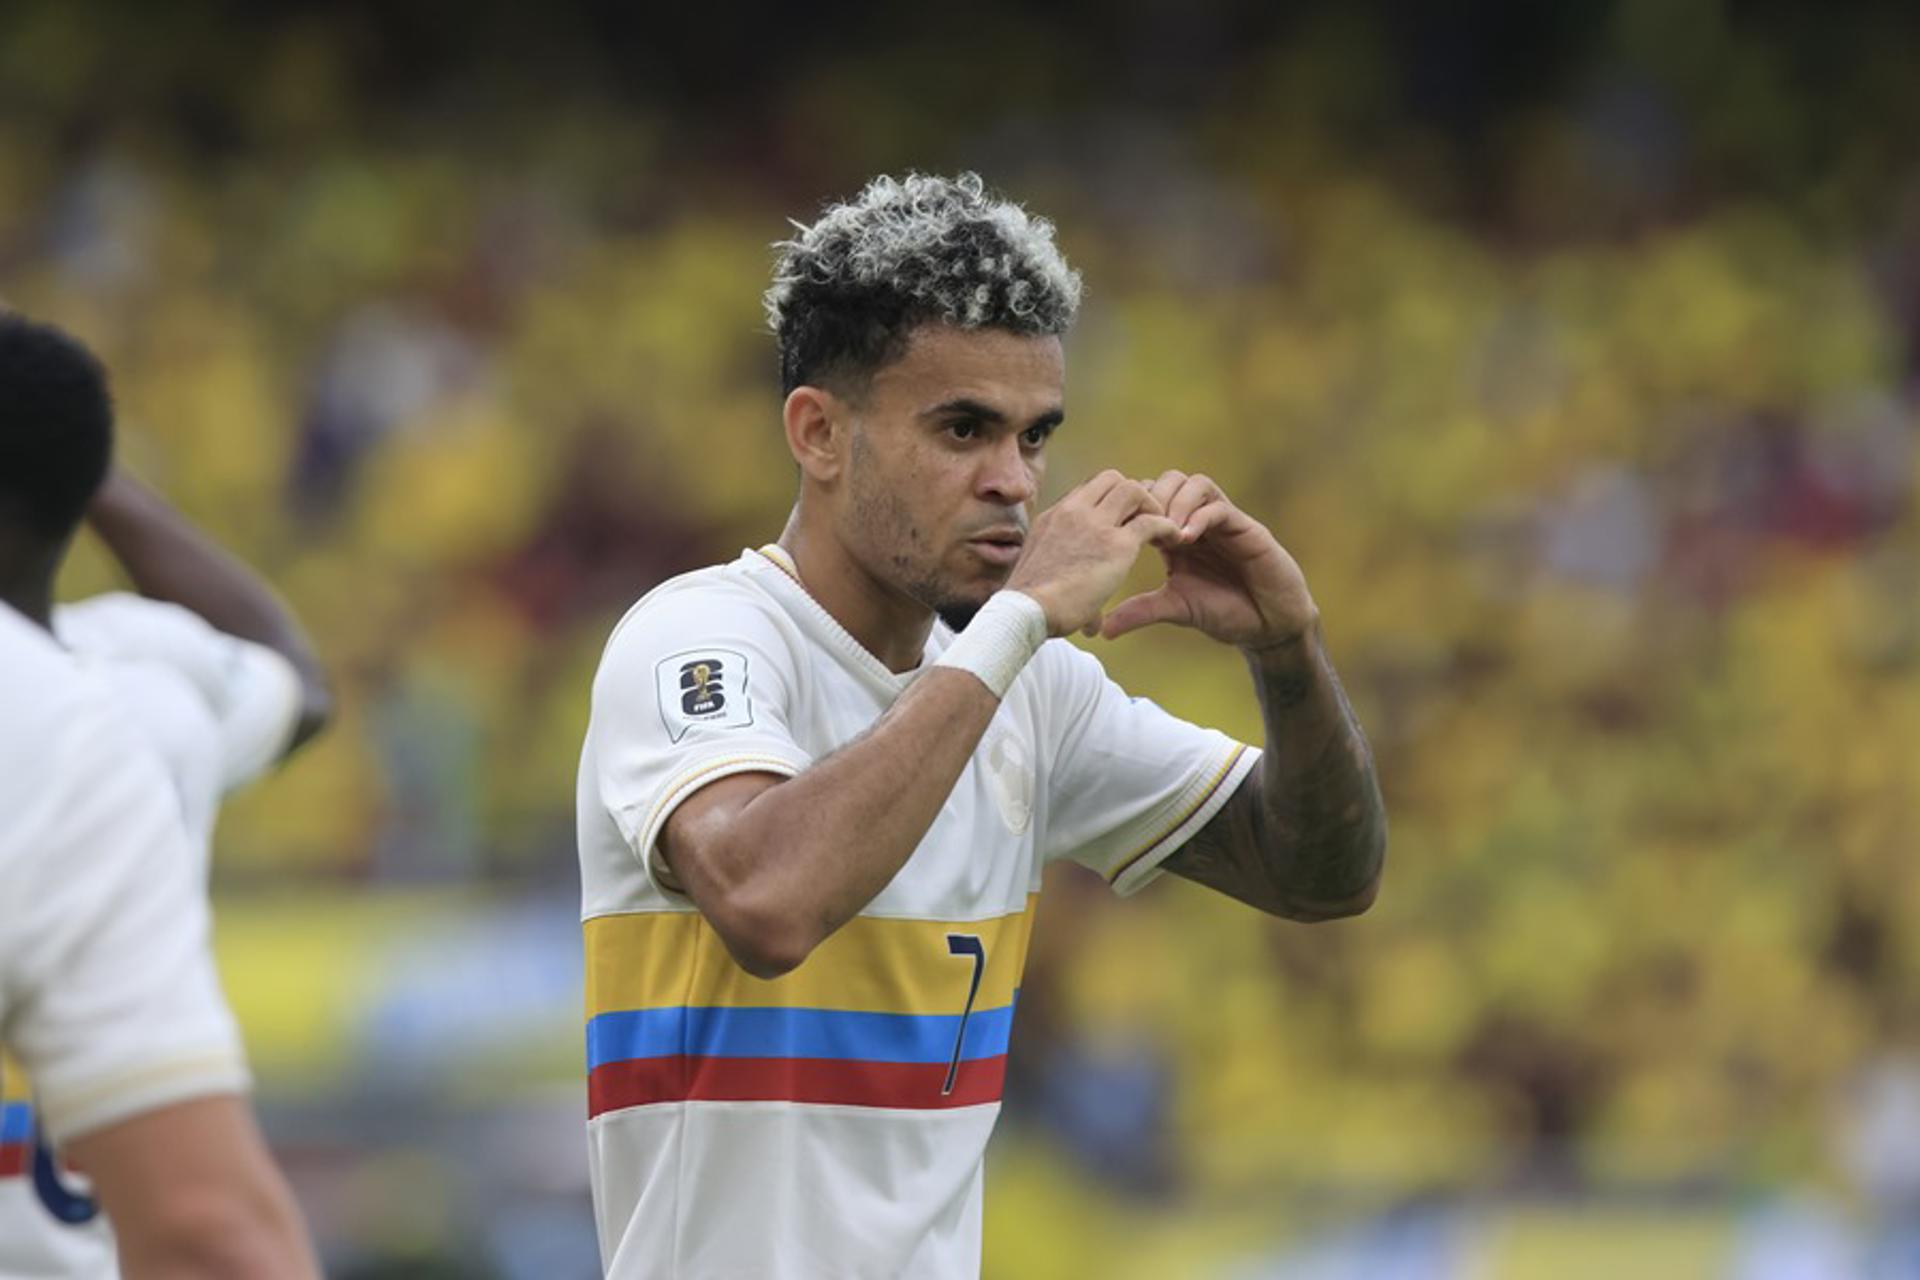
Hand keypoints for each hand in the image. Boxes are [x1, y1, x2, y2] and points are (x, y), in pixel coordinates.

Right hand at [1007, 470, 1180, 637]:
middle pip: (1111, 478)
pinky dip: (1167, 527)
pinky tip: (1175, 540)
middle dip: (1132, 495)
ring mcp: (1095, 524)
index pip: (1087, 490)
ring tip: (1160, 527)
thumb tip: (1092, 623)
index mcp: (1054, 518)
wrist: (1025, 612)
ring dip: (1150, 505)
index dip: (1109, 501)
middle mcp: (1073, 512)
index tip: (1121, 521)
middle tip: (1144, 519)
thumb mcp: (1042, 580)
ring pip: (1133, 489)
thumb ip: (1070, 590)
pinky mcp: (1117, 545)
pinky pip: (1152, 521)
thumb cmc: (1031, 606)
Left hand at [1099, 471, 1317, 650]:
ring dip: (1175, 500)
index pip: (1150, 501)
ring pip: (1196, 483)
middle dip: (1152, 497)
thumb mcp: (1174, 609)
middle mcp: (1198, 522)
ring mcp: (1223, 522)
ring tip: (1165, 530)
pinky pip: (1220, 507)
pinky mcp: (1246, 528)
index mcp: (1177, 536)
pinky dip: (1199, 516)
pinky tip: (1186, 538)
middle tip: (1141, 524)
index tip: (1119, 530)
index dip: (1132, 509)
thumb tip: (1104, 630)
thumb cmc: (1225, 613)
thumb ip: (1141, 611)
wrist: (1268, 626)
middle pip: (1169, 481)